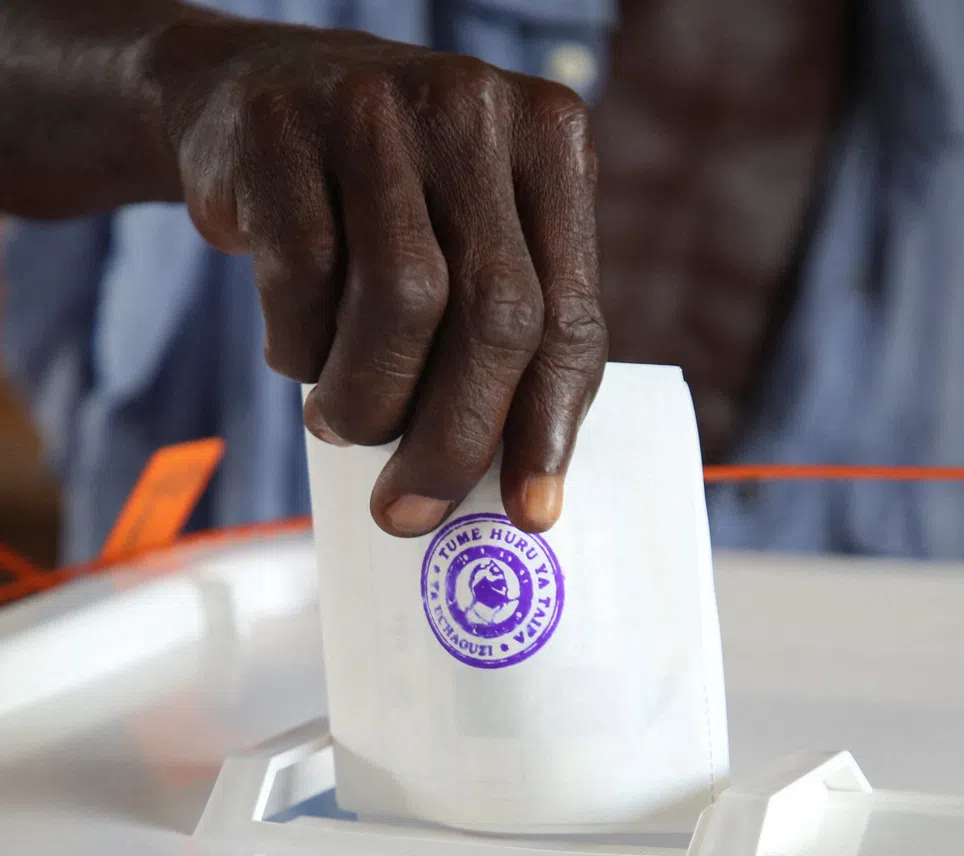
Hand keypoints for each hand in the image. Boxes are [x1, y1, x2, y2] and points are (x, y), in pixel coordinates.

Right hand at [153, 15, 606, 535]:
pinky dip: (301, 349)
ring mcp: (379, 110)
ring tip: (342, 424)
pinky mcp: (282, 128)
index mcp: (552, 145)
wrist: (252, 96)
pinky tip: (301, 354)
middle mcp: (477, 112)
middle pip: (497, 315)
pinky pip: (304, 279)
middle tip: (410, 511)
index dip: (551, 426)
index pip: (570, 315)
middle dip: (456, 438)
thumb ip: (505, 334)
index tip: (530, 511)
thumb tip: (512, 486)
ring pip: (403, 303)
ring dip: (368, 401)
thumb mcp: (471, 239)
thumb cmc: (387, 208)